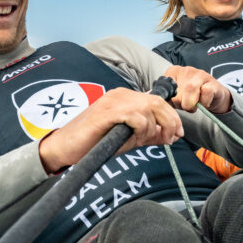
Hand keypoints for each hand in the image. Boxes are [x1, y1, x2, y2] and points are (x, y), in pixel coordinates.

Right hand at [38, 87, 182, 173]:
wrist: (66, 147)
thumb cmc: (95, 142)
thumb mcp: (129, 139)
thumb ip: (149, 134)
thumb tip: (170, 135)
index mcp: (126, 98)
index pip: (158, 101)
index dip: (172, 117)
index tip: (177, 134)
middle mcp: (121, 95)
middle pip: (158, 102)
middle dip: (169, 122)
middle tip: (169, 139)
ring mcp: (113, 101)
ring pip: (149, 108)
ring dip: (151, 128)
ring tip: (140, 141)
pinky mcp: (106, 112)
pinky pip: (134, 116)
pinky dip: (141, 128)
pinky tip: (133, 138)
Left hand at [163, 65, 232, 113]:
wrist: (214, 96)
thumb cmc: (192, 96)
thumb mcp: (176, 96)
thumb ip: (164, 97)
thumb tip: (148, 97)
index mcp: (174, 71)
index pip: (165, 87)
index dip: (170, 100)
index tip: (175, 103)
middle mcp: (186, 70)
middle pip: (177, 91)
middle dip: (181, 104)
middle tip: (185, 106)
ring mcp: (200, 74)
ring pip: (190, 89)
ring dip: (190, 104)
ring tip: (193, 107)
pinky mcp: (212, 83)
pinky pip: (206, 94)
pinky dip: (204, 103)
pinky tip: (204, 103)